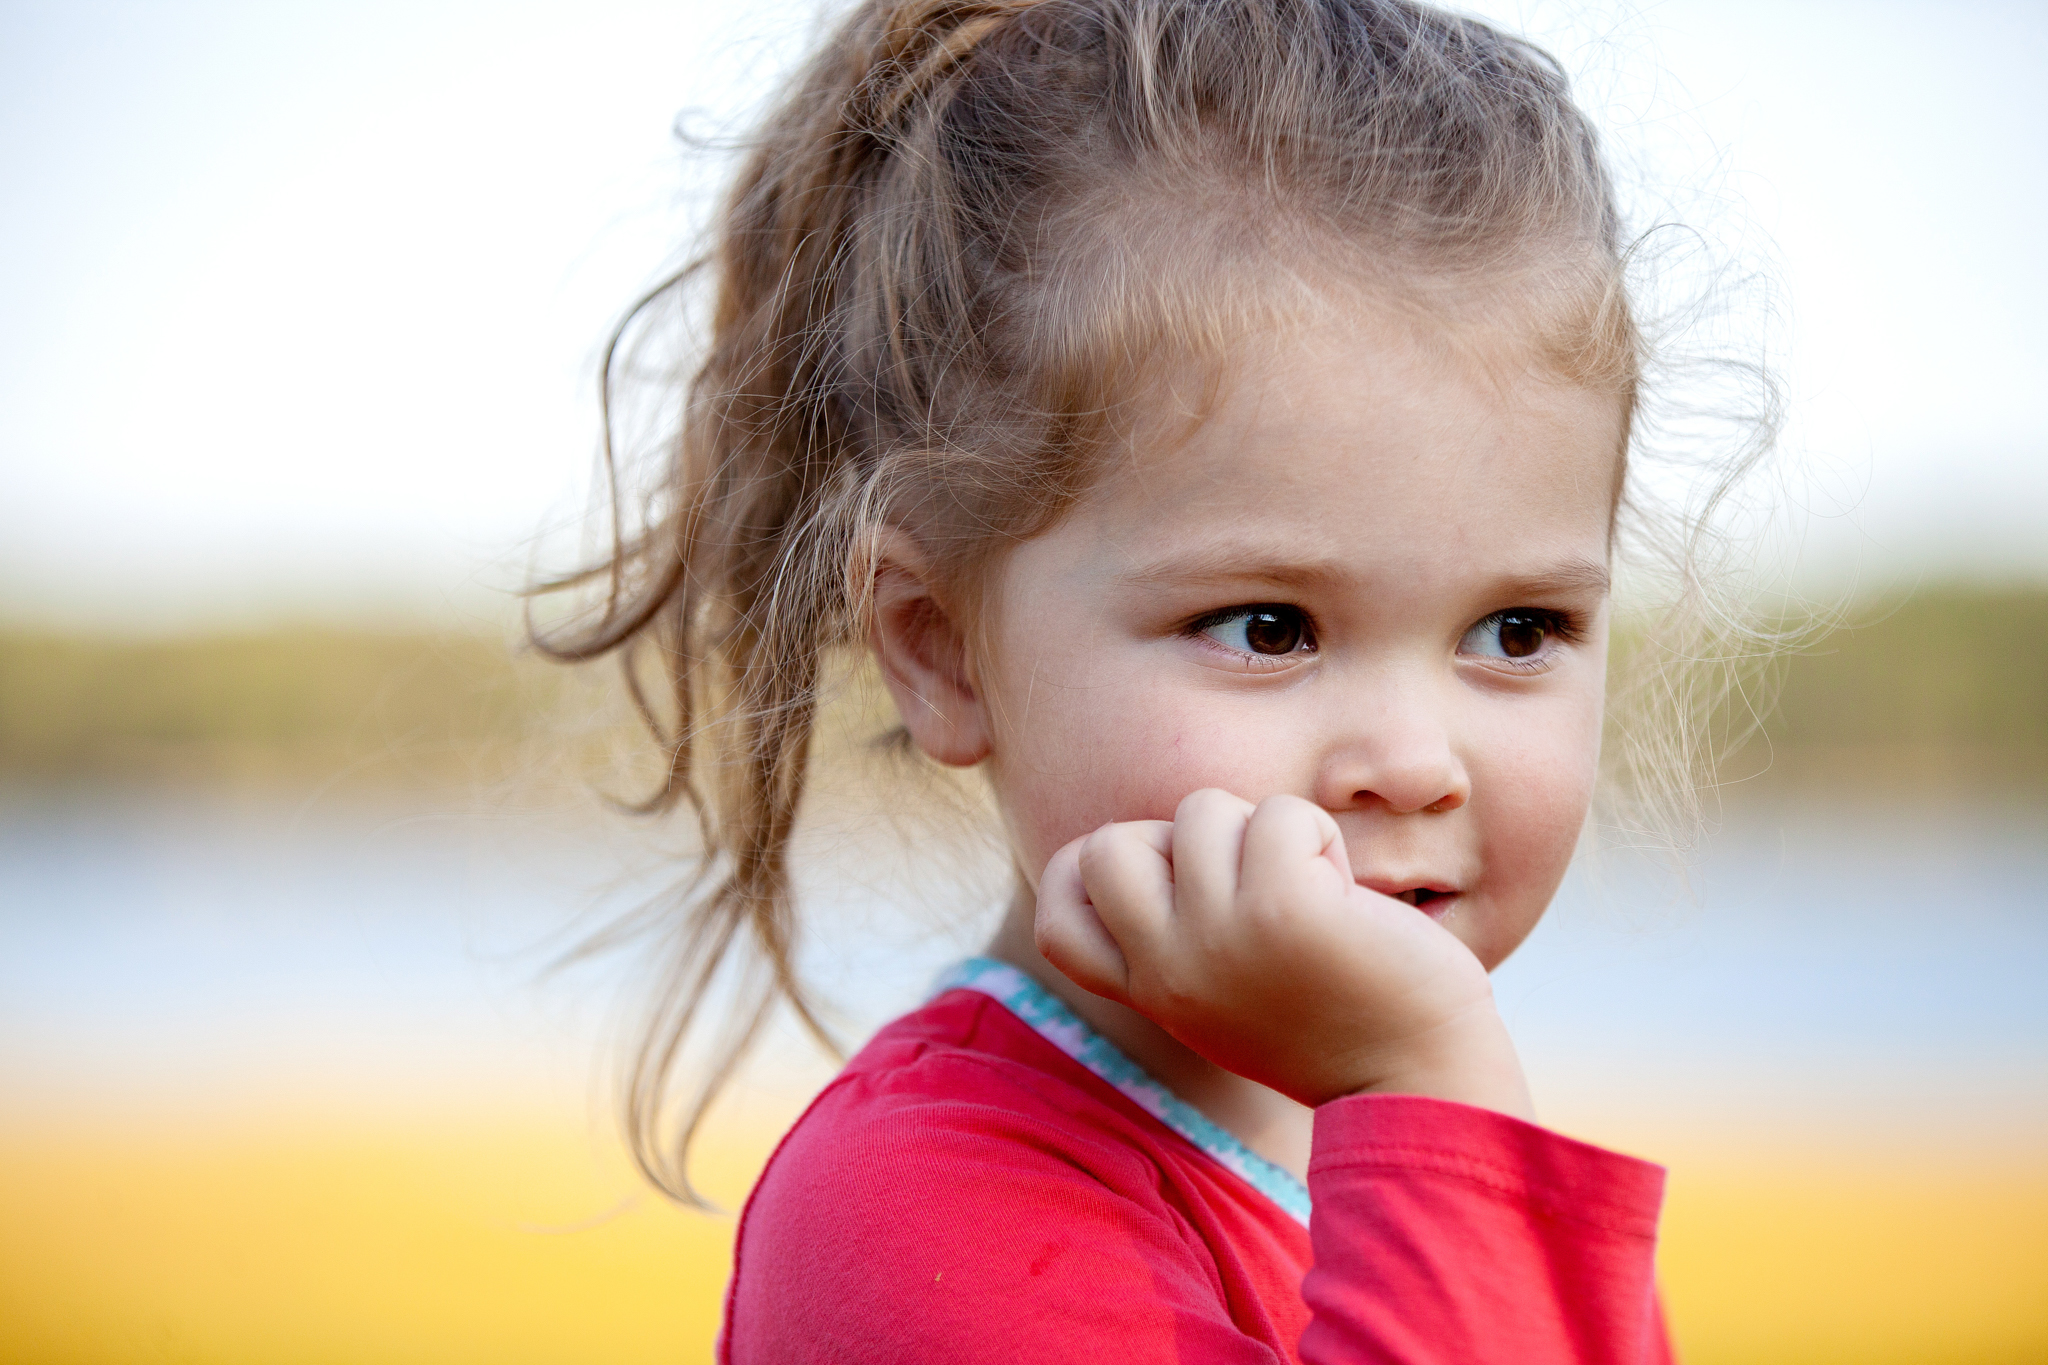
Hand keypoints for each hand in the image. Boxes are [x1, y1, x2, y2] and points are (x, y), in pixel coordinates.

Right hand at [1035, 789, 1532, 1116]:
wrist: (1422, 1078)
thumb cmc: (1335, 1016)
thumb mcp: (1225, 989)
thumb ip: (1179, 931)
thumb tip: (1171, 833)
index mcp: (1151, 992)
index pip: (1054, 921)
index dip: (1090, 878)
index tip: (1167, 886)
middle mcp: (1169, 968)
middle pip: (1107, 846)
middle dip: (1179, 840)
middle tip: (1248, 883)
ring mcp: (1219, 937)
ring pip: (1201, 810)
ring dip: (1265, 831)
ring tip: (1310, 892)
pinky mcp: (1283, 907)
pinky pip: (1279, 814)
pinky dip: (1318, 836)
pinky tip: (1345, 894)